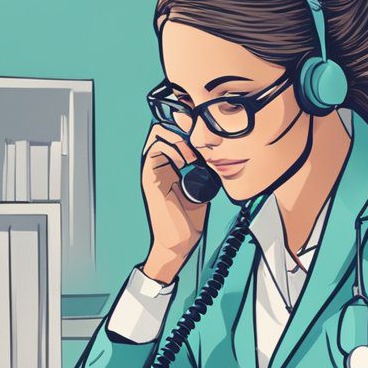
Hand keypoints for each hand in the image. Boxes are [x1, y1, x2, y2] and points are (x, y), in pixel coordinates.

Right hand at [140, 124, 208, 284]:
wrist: (179, 242)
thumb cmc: (190, 220)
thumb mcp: (204, 187)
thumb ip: (205, 168)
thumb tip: (218, 150)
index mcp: (171, 164)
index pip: (176, 130)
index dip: (190, 125)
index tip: (207, 135)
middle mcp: (160, 163)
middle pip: (166, 125)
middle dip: (185, 127)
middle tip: (201, 143)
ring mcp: (153, 168)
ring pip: (158, 130)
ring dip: (178, 137)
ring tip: (192, 156)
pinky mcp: (149, 176)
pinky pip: (154, 147)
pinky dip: (171, 148)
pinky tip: (184, 163)